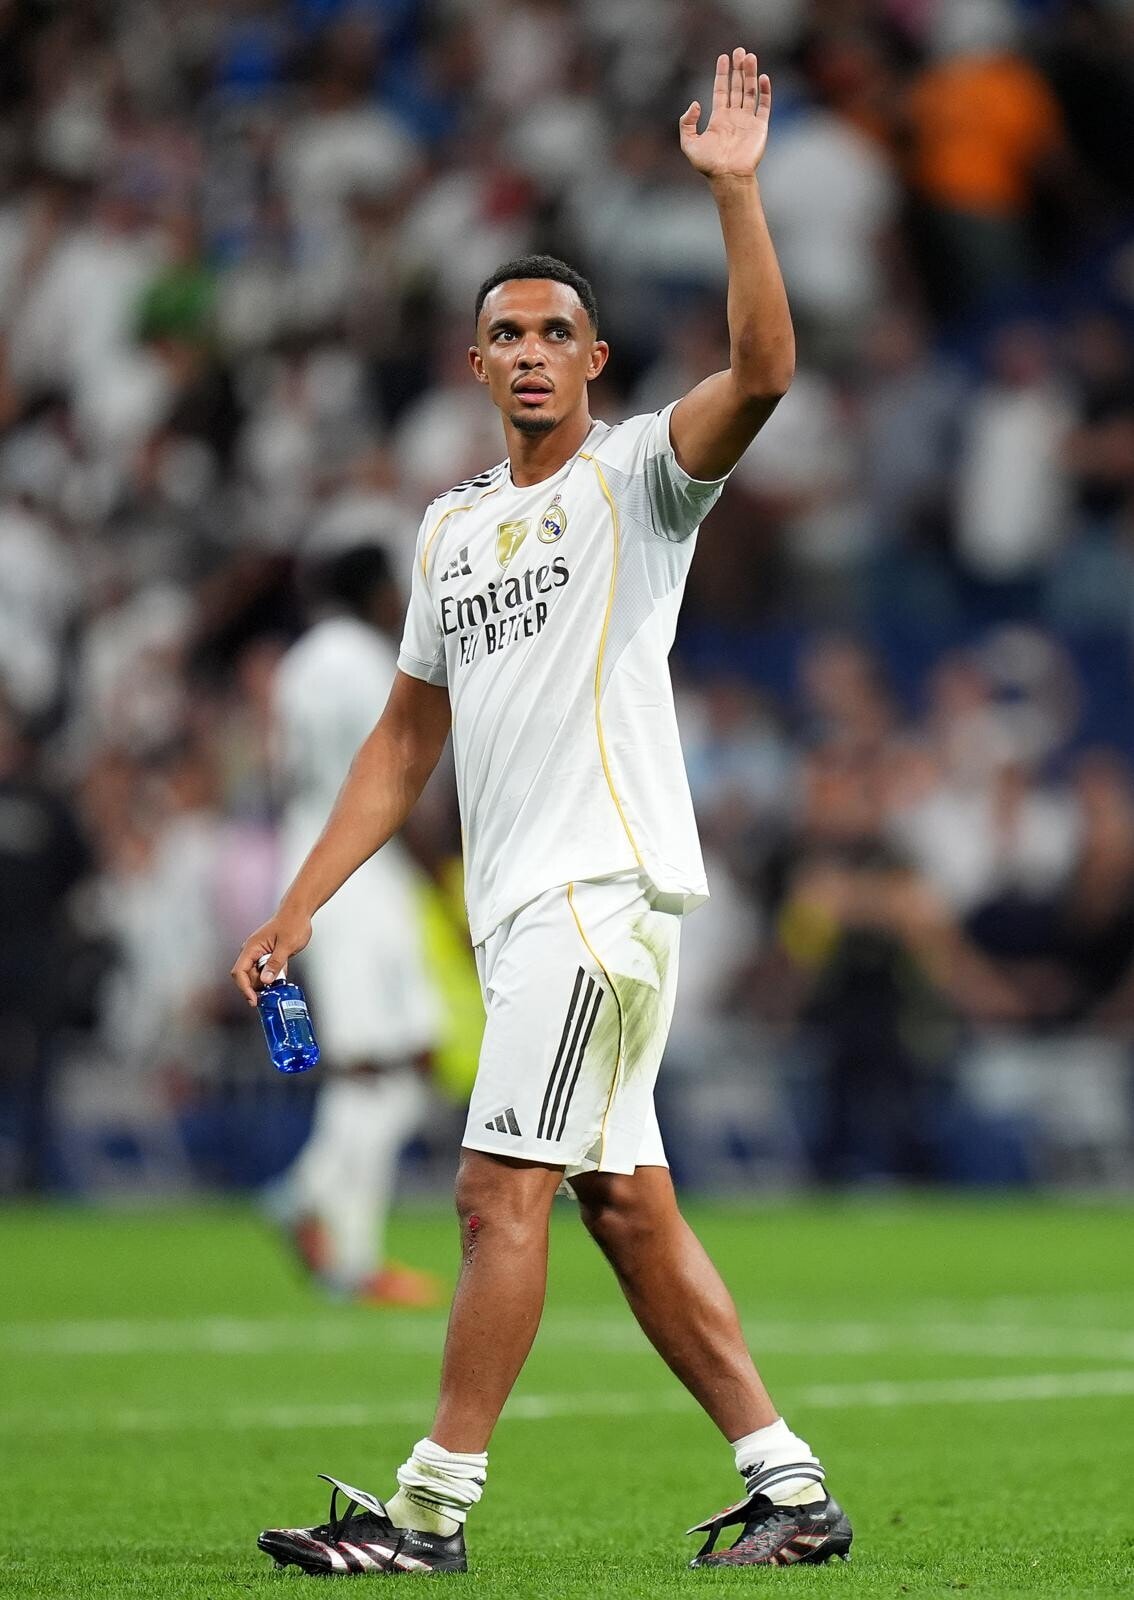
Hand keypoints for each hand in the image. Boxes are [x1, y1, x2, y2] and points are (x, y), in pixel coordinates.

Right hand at [230, 912, 312, 1006]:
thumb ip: (275, 963)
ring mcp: (259, 954)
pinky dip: (273, 975)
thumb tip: (265, 980)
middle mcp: (252, 951)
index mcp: (252, 947)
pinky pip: (265, 971)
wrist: (298, 913)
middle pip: (247, 977)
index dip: (244, 988)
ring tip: (281, 975)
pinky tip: (283, 971)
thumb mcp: (286, 945)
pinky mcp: (266, 956)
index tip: (253, 1000)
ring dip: (267, 980)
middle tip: (274, 987)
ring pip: (257, 976)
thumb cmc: (292, 923)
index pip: (239, 972)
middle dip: (259, 985)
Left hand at [679, 48, 770, 181]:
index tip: (724, 57)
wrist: (728, 177)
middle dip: (738, 68)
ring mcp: (748, 121)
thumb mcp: (688, 143)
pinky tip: (762, 77)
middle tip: (739, 50)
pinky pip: (764, 105)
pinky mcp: (760, 127)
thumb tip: (695, 103)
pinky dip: (764, 91)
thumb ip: (686, 122)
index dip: (722, 73)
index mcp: (718, 119)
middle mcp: (734, 117)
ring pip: (750, 91)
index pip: (721, 90)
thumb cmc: (708, 165)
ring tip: (749, 56)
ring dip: (750, 74)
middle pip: (737, 86)